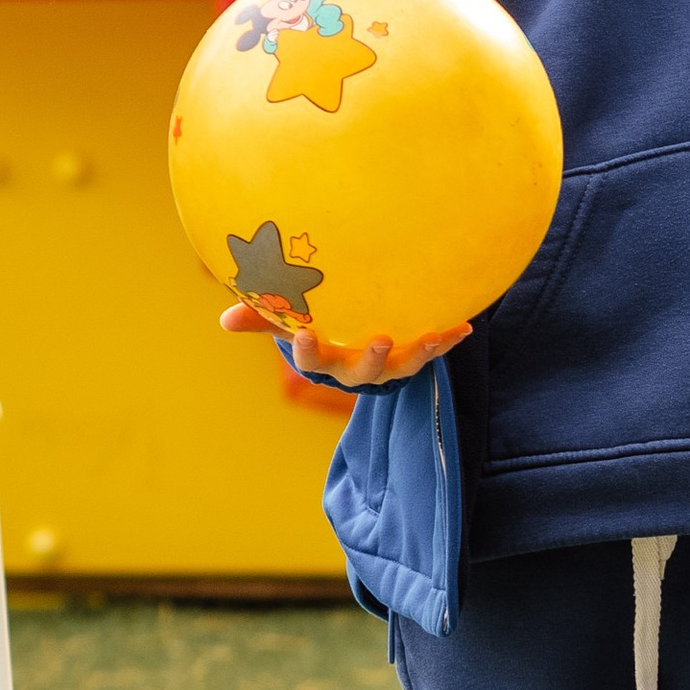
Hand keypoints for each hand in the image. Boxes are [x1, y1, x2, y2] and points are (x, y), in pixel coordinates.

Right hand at [221, 304, 469, 384]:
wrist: (351, 340)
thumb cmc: (315, 326)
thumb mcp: (286, 320)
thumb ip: (260, 317)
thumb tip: (224, 319)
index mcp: (325, 358)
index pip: (312, 359)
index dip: (307, 350)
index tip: (302, 333)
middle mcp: (358, 368)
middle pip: (364, 372)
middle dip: (371, 359)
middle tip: (378, 340)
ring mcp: (389, 364)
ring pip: (404, 365)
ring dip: (419, 352)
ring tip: (432, 337)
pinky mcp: (413, 354)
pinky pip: (432, 349)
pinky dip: (448, 339)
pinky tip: (465, 325)